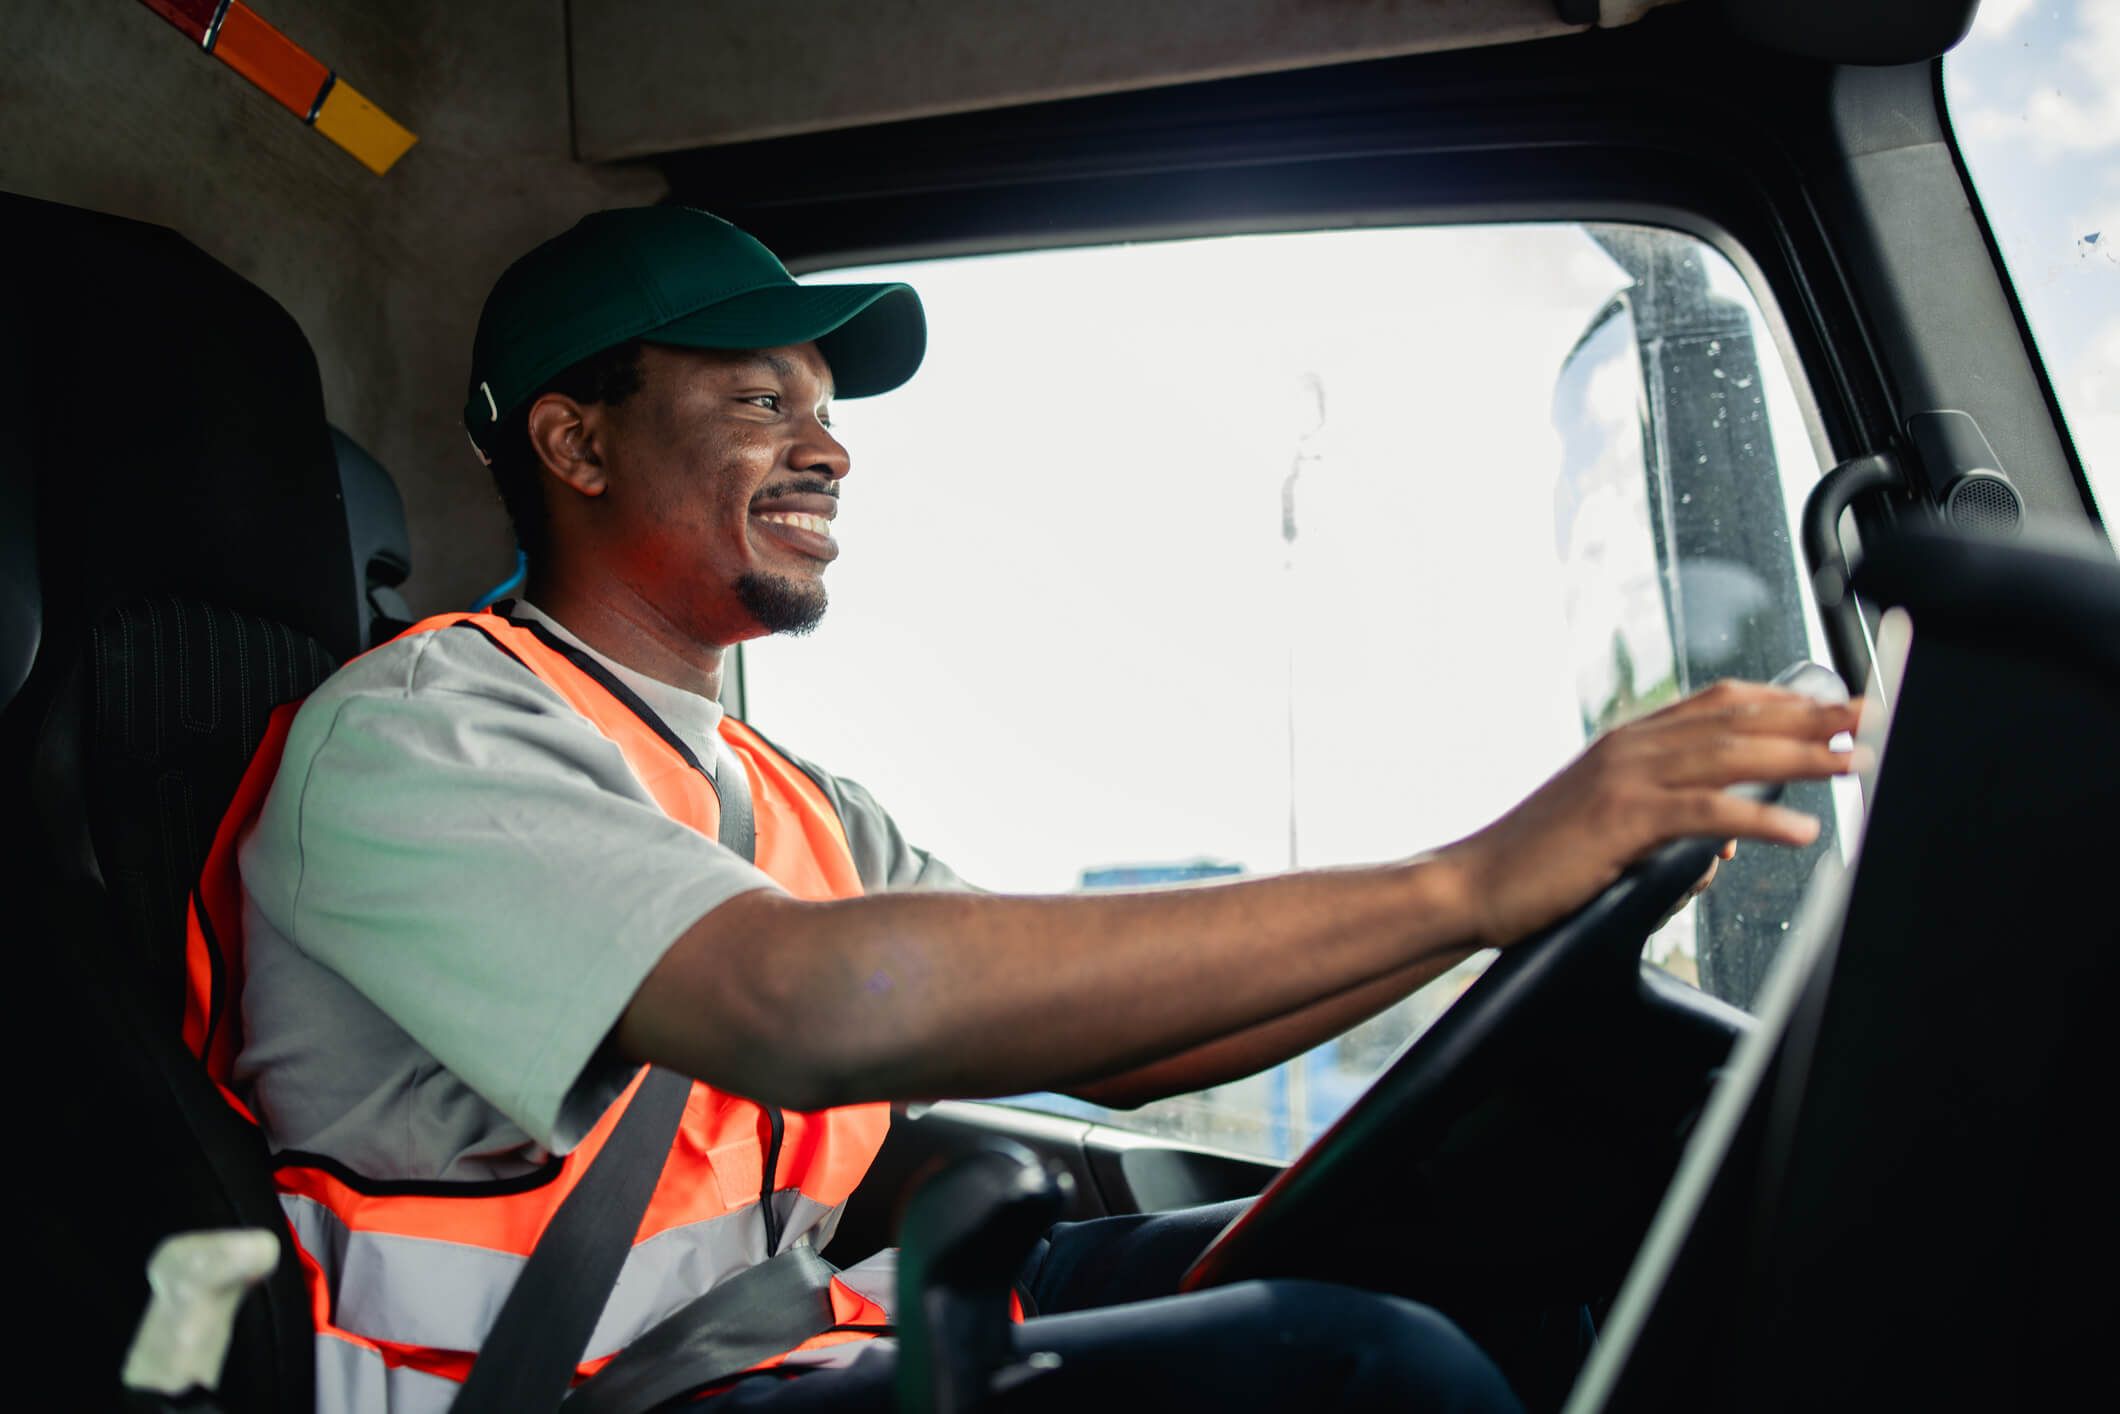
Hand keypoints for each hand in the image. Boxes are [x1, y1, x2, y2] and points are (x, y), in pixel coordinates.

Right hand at [1439, 681, 1860, 948]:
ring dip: (1803, 757)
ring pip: (1733, 754)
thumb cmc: (1540, 865)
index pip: (1723, 703)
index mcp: (1629, 742)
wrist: (1475, 884)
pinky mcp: (1622, 819)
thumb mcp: (1613, 835)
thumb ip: (1671, 829)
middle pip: (1741, 719)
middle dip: (1814, 717)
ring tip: (1856, 763)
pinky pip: (1707, 812)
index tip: (1840, 705)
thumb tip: (1726, 846)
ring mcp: (1625, 778)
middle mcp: (1631, 746)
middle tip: (1872, 717)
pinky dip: (1761, 817)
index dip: (1788, 699)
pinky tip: (1800, 829)